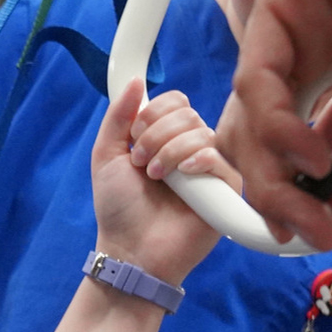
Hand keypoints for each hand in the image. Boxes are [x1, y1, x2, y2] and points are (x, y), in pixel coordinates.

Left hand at [90, 80, 228, 283]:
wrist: (131, 250)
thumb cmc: (119, 209)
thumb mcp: (106, 155)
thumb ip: (118, 117)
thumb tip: (134, 81)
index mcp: (166, 139)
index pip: (175, 102)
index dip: (154, 113)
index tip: (133, 139)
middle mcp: (190, 150)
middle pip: (187, 114)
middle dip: (157, 134)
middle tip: (141, 163)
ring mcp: (209, 170)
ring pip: (202, 132)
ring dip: (170, 151)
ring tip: (156, 177)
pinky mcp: (225, 190)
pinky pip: (219, 158)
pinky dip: (198, 160)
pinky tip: (183, 175)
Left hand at [221, 0, 331, 250]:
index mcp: (325, 68)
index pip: (289, 138)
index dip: (295, 187)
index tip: (319, 224)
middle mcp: (294, 51)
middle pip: (256, 134)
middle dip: (276, 192)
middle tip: (307, 230)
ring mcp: (281, 29)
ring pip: (248, 116)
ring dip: (274, 172)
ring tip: (307, 207)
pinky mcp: (277, 5)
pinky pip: (261, 80)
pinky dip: (279, 124)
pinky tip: (308, 153)